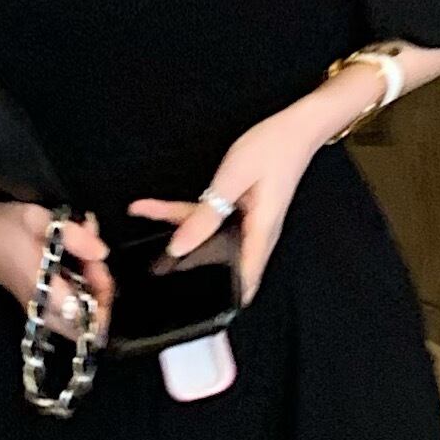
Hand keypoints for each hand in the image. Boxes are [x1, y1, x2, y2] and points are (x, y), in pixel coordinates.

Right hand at [0, 181, 112, 335]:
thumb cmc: (3, 221)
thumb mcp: (39, 218)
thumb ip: (73, 236)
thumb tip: (102, 253)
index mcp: (41, 289)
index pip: (82, 319)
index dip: (103, 304)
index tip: (101, 270)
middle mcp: (39, 305)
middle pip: (80, 327)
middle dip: (99, 299)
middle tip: (96, 264)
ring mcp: (36, 304)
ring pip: (73, 318)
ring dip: (88, 292)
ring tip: (86, 256)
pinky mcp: (33, 297)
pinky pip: (63, 307)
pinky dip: (77, 287)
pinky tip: (76, 257)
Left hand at [127, 84, 362, 303]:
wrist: (296, 128)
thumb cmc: (272, 149)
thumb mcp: (232, 180)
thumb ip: (206, 215)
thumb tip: (180, 246)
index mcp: (259, 234)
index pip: (240, 283)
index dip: (219, 301)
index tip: (191, 312)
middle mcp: (256, 236)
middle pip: (220, 264)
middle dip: (189, 270)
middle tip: (154, 273)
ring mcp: (249, 225)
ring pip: (210, 240)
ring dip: (179, 236)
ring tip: (142, 228)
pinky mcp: (242, 213)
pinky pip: (212, 221)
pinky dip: (187, 217)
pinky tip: (156, 209)